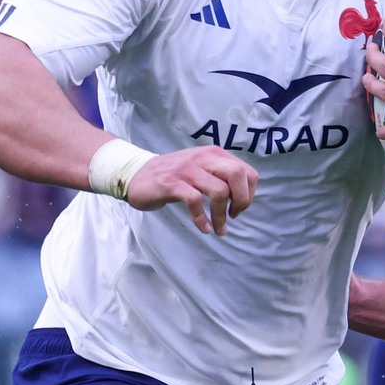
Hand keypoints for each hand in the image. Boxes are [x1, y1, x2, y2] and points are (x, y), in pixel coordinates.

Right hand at [125, 147, 258, 236]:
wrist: (136, 174)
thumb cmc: (172, 176)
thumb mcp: (200, 169)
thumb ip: (220, 176)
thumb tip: (242, 197)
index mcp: (213, 154)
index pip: (246, 171)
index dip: (249, 193)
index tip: (238, 208)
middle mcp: (202, 158)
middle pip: (237, 175)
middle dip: (242, 200)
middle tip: (234, 216)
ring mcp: (186, 170)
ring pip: (219, 191)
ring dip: (221, 216)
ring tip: (219, 230)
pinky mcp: (171, 184)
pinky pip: (195, 201)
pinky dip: (202, 219)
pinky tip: (203, 228)